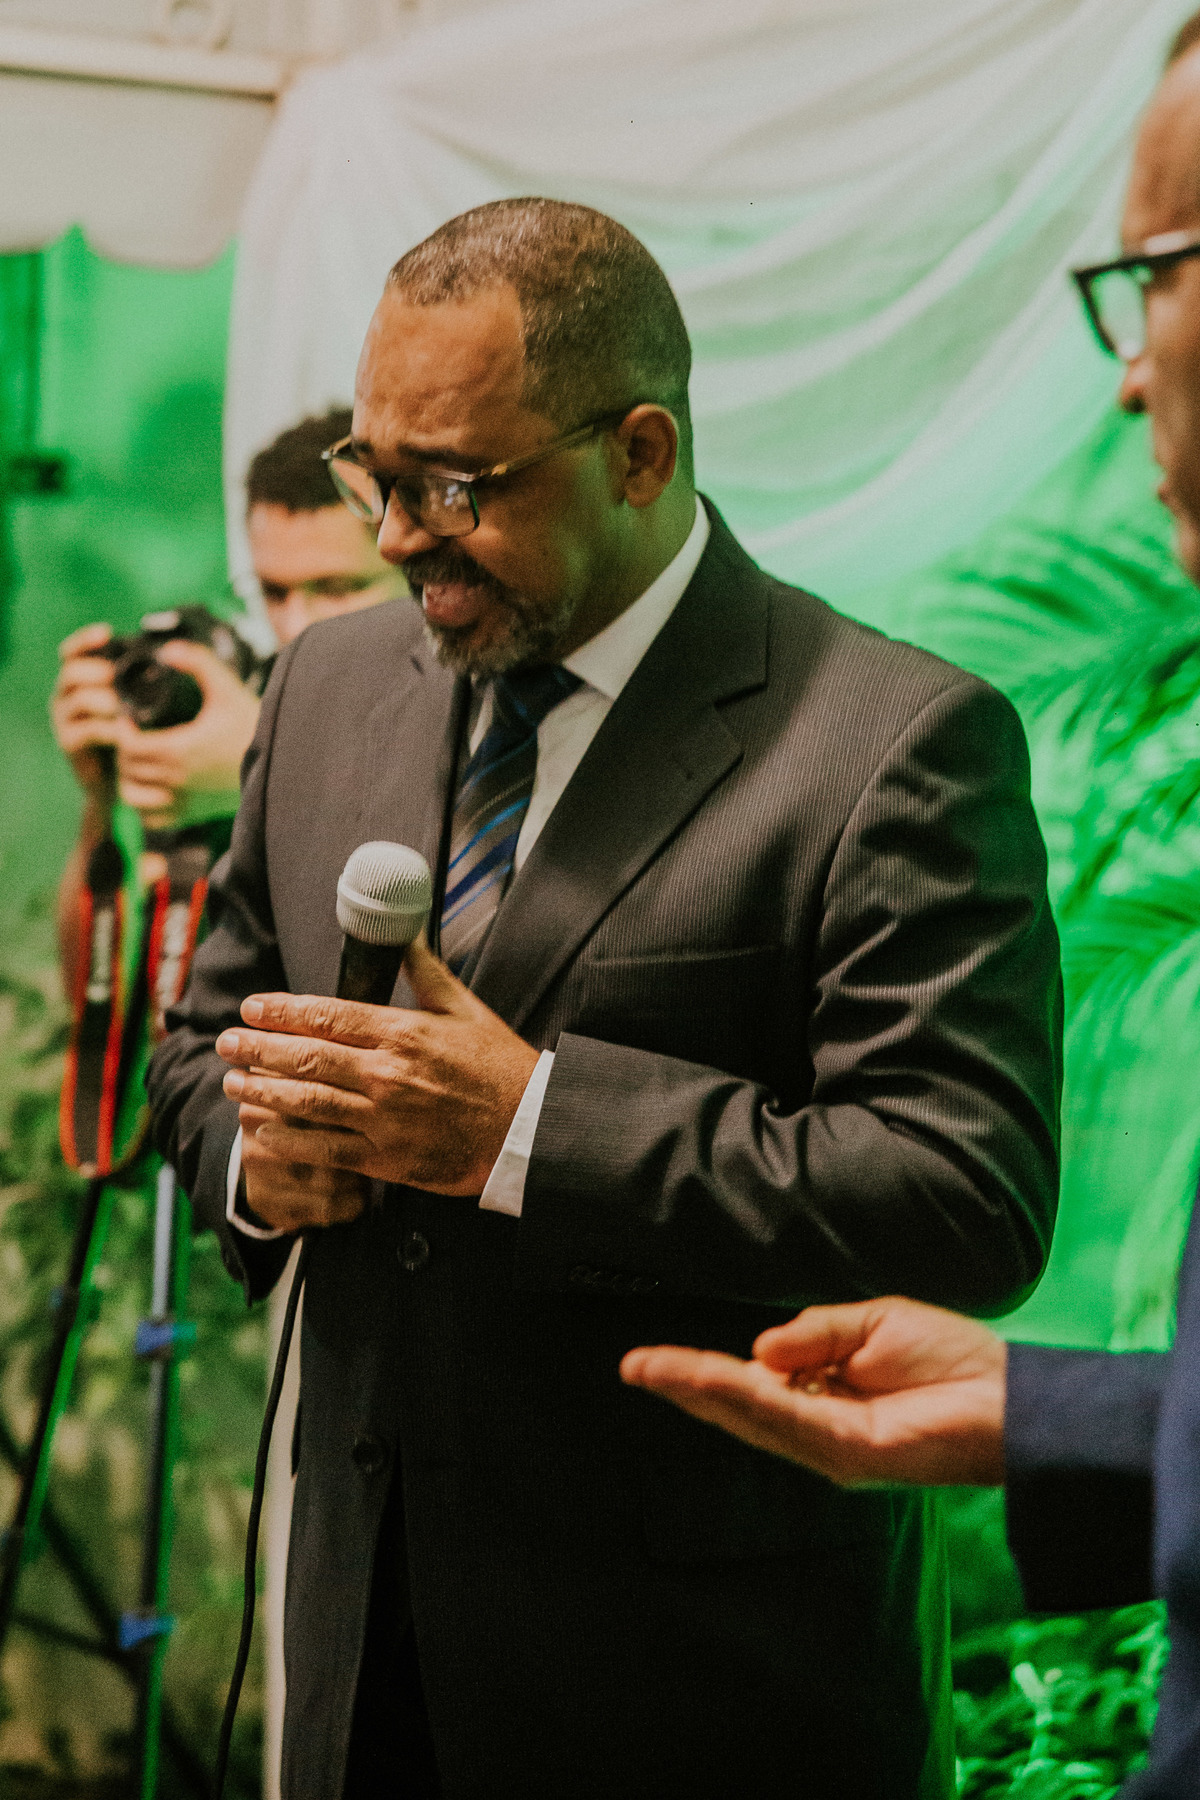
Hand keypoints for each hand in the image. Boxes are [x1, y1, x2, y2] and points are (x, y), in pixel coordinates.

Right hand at [50, 623, 129, 799]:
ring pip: (76, 699)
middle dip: (93, 670)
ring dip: (100, 699)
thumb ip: (142, 682)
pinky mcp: (69, 744)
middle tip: (113, 675)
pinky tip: (122, 732)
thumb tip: (176, 654)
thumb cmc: (132, 733)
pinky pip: (83, 731)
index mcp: (81, 680)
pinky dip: (104, 729)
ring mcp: (65, 720)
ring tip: (119, 704)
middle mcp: (68, 696)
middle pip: (71, 671)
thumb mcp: (137, 703)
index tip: (107, 633)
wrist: (119, 779)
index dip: (85, 640)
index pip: (72, 652)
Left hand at [114, 641, 259, 829]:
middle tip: (132, 736)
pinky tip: (151, 789)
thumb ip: (198, 662)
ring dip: (128, 780)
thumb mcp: (227, 688)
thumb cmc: (252, 725)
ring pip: (133, 798)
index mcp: (179, 750)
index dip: (122, 731)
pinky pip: (153, 820)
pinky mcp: (193, 814)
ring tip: (136, 764)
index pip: (129, 746)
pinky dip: (144, 807)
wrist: (282, 764)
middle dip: (123, 751)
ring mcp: (184, 801)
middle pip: (127, 770)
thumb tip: (168, 649)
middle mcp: (177, 780)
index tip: (128, 718)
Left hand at [216, 940, 539, 1208]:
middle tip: (226, 1043)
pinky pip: (326, 1148)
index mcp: (404, 1032)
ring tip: (231, 1083)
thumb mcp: (466, 1009)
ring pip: (307, 1102)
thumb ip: (424, 972)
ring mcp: (385, 1119)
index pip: (328, 1016)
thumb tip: (402, 933)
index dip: (281, 1011)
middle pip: (305, 1058)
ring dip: (261, 1092)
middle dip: (257, 1050)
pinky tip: (263, 1129)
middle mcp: (388, 1074)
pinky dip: (290, 1138)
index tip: (252, 1007)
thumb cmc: (499, 1066)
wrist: (529, 1130)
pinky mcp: (388, 1159)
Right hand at [620, 1297, 1007, 1487]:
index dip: (703, 1371)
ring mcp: (829, 1445)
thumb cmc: (952, 1358)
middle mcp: (819, 1428)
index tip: (653, 1358)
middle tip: (631, 1366)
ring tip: (652, 1368)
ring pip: (750, 1414)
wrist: (1009, 1395)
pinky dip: (746, 1396)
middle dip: (683, 1384)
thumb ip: (814, 1333)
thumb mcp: (873, 1324)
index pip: (751, 1384)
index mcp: (824, 1397)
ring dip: (699, 1388)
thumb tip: (758, 1348)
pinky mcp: (848, 1452)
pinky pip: (786, 1419)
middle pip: (737, 1405)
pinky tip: (712, 1377)